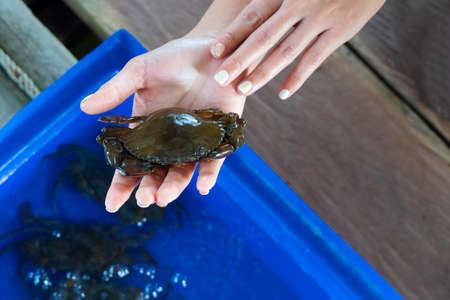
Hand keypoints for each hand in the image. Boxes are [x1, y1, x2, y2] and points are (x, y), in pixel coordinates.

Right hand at [81, 37, 245, 211]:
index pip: (131, 163)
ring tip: (164, 197)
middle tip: (145, 199)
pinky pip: (213, 161)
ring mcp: (193, 142)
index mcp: (146, 130)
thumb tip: (84, 107)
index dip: (121, 185)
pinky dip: (208, 175)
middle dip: (149, 189)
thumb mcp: (140, 71)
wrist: (211, 51)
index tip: (111, 205)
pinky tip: (202, 186)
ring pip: (182, 172)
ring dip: (174, 187)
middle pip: (156, 173)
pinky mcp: (217, 139)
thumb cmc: (173, 59)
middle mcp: (169, 142)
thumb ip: (115, 90)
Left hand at [209, 0, 384, 98]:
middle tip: (220, 78)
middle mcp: (299, 4)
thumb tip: (253, 15)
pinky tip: (282, 94)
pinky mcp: (340, 31)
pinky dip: (297, 78)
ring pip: (286, 52)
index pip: (252, 16)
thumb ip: (276, 0)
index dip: (232, 34)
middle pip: (263, 37)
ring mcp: (320, 18)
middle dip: (240, 59)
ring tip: (244, 90)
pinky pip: (314, 59)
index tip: (213, 52)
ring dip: (263, 73)